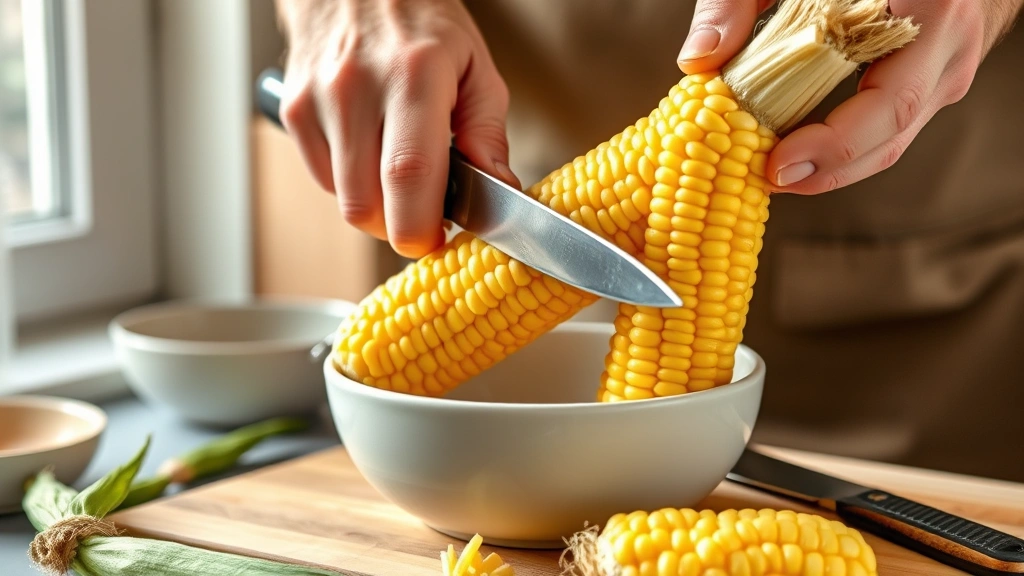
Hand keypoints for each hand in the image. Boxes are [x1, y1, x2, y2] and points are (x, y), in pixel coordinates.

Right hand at [274, 0, 518, 256]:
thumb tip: (499, 190)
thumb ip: (488, 133)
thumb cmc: (420, 23)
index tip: (436, 239)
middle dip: (400, 227)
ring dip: (377, 207)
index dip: (421, 225)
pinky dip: (351, 184)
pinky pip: (323, 179)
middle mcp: (357, 88)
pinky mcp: (292, 112)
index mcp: (414, 76)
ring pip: (343, 200)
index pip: (409, 175)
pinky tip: (370, 154)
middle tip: (424, 214)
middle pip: (367, 204)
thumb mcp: (475, 66)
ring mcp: (317, 100)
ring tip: (399, 174)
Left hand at [678, 0, 1023, 193]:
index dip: (834, 144)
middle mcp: (952, 43)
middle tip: (762, 181)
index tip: (777, 165)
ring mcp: (949, 63)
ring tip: (769, 172)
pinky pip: (892, 121)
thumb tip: (697, 61)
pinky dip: (842, 141)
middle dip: (825, 171)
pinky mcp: (934, 74)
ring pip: (894, 137)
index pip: (892, 100)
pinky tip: (792, 148)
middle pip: (893, 133)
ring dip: (831, 165)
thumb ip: (736, 1)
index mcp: (933, 8)